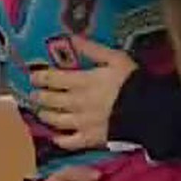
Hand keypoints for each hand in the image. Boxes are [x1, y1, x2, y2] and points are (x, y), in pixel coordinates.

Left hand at [30, 36, 137, 150]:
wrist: (147, 111)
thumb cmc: (132, 81)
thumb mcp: (115, 58)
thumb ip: (92, 49)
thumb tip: (72, 38)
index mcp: (83, 82)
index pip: (55, 79)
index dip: (41, 77)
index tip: (32, 76)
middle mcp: (77, 103)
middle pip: (52, 100)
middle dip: (40, 97)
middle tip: (33, 94)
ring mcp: (82, 123)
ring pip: (57, 121)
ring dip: (46, 116)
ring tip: (41, 113)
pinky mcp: (90, 139)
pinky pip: (70, 142)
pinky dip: (60, 140)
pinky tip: (55, 138)